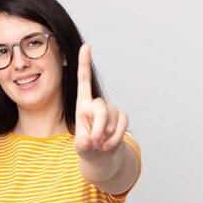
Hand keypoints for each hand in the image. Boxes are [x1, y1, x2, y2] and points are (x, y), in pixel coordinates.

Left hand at [74, 45, 128, 161]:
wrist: (100, 155)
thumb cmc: (87, 146)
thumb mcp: (80, 147)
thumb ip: (82, 144)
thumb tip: (88, 140)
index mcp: (82, 105)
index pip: (83, 81)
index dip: (84, 64)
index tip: (86, 46)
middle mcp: (96, 103)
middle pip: (101, 109)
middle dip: (98, 127)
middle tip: (94, 143)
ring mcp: (111, 109)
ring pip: (112, 119)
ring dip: (106, 136)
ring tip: (99, 145)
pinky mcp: (121, 117)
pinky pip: (122, 124)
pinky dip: (115, 138)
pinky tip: (108, 144)